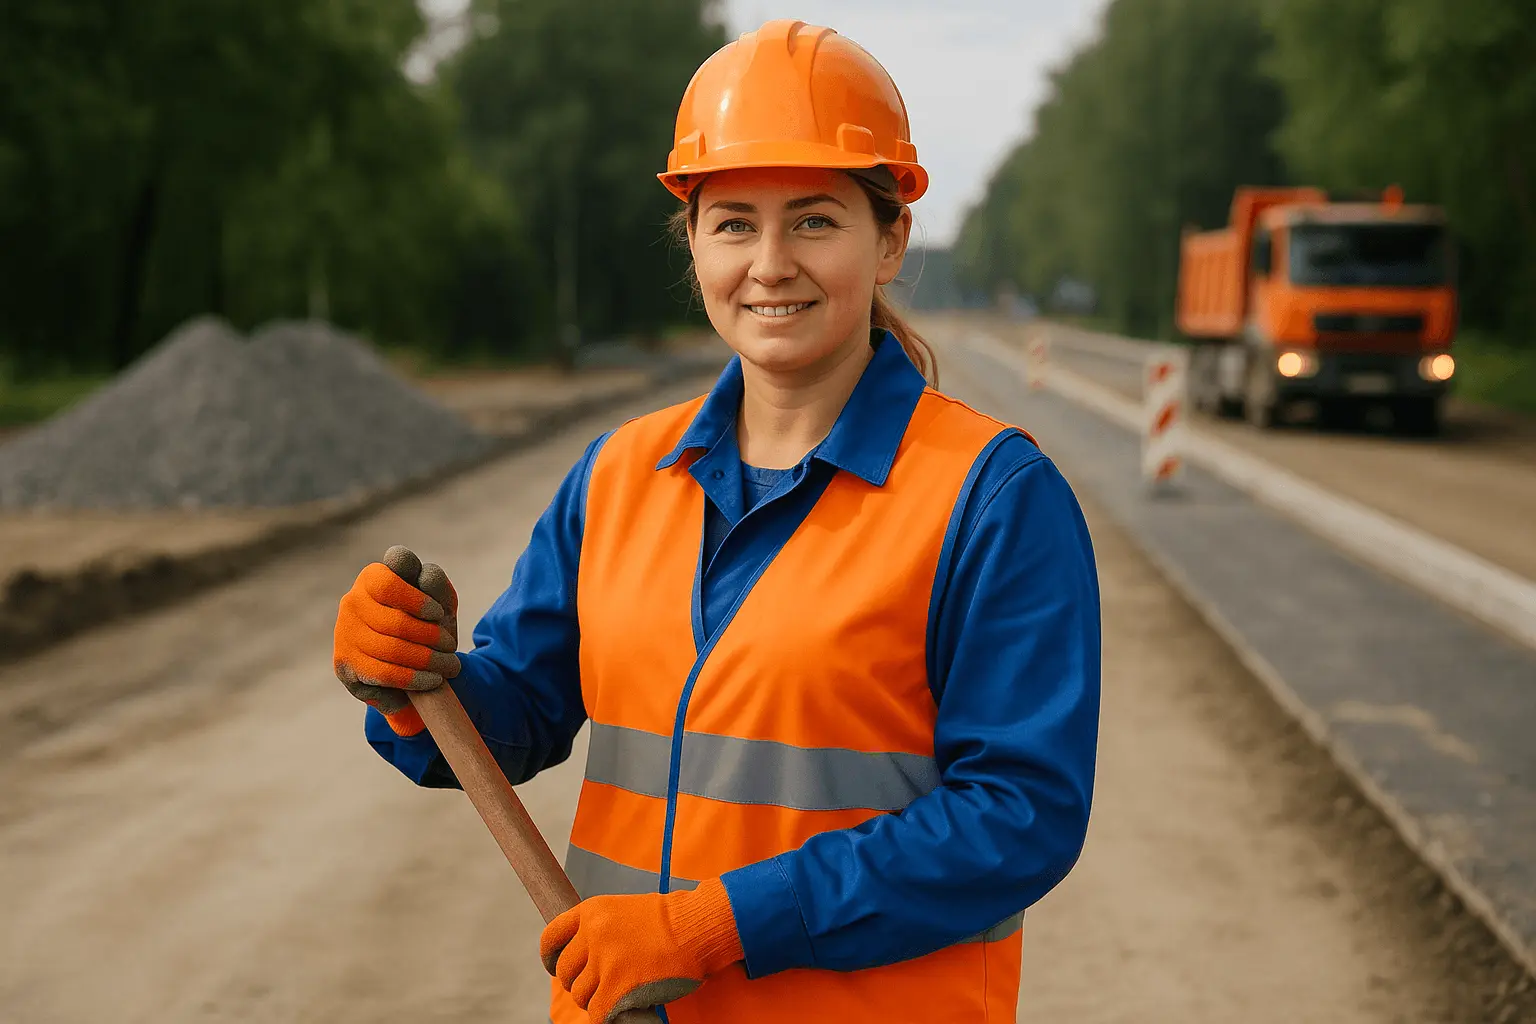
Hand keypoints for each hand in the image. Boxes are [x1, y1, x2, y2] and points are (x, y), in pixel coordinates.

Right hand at [334, 545, 459, 734]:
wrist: (413, 658)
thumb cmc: (428, 619)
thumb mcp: (438, 598)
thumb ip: (434, 582)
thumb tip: (424, 576)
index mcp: (373, 576)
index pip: (387, 584)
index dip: (416, 600)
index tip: (438, 613)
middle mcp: (352, 600)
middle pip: (395, 622)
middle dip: (431, 637)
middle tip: (451, 646)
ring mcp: (344, 632)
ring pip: (391, 649)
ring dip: (428, 660)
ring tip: (450, 665)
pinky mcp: (344, 663)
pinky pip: (383, 673)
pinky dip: (414, 678)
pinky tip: (434, 679)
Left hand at [540, 879, 743, 1023]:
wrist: (696, 927)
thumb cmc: (671, 920)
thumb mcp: (626, 910)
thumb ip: (600, 929)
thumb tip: (583, 957)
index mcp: (591, 911)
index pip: (551, 937)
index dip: (551, 958)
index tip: (556, 967)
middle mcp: (592, 934)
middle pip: (565, 972)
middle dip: (580, 983)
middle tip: (600, 986)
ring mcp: (604, 961)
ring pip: (580, 995)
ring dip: (596, 1000)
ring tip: (618, 994)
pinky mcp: (617, 987)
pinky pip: (598, 1012)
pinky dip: (608, 1015)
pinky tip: (622, 1008)